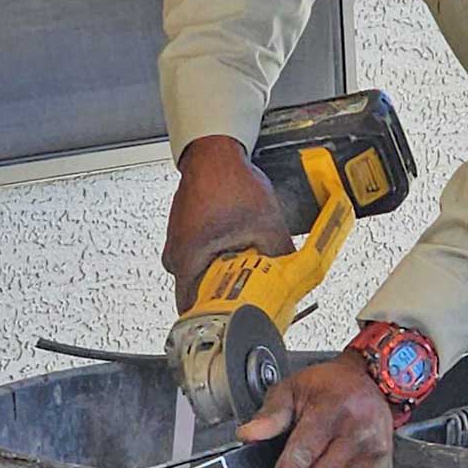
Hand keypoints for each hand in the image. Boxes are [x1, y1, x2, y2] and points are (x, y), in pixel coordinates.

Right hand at [162, 134, 295, 312]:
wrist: (215, 150)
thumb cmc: (228, 181)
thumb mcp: (265, 224)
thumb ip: (279, 255)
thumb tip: (292, 276)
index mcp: (185, 262)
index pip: (198, 311)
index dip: (225, 317)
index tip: (244, 317)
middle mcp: (175, 256)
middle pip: (203, 293)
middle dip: (231, 293)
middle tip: (255, 291)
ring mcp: (178, 242)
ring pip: (205, 272)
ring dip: (228, 271)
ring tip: (250, 263)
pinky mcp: (186, 231)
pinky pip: (204, 254)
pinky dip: (223, 254)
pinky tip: (241, 244)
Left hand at [238, 350, 393, 467]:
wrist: (371, 380)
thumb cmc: (331, 385)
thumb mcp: (296, 387)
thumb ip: (271, 413)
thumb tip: (248, 434)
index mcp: (334, 409)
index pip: (300, 457)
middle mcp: (357, 431)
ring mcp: (372, 452)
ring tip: (309, 466)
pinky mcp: (381, 466)